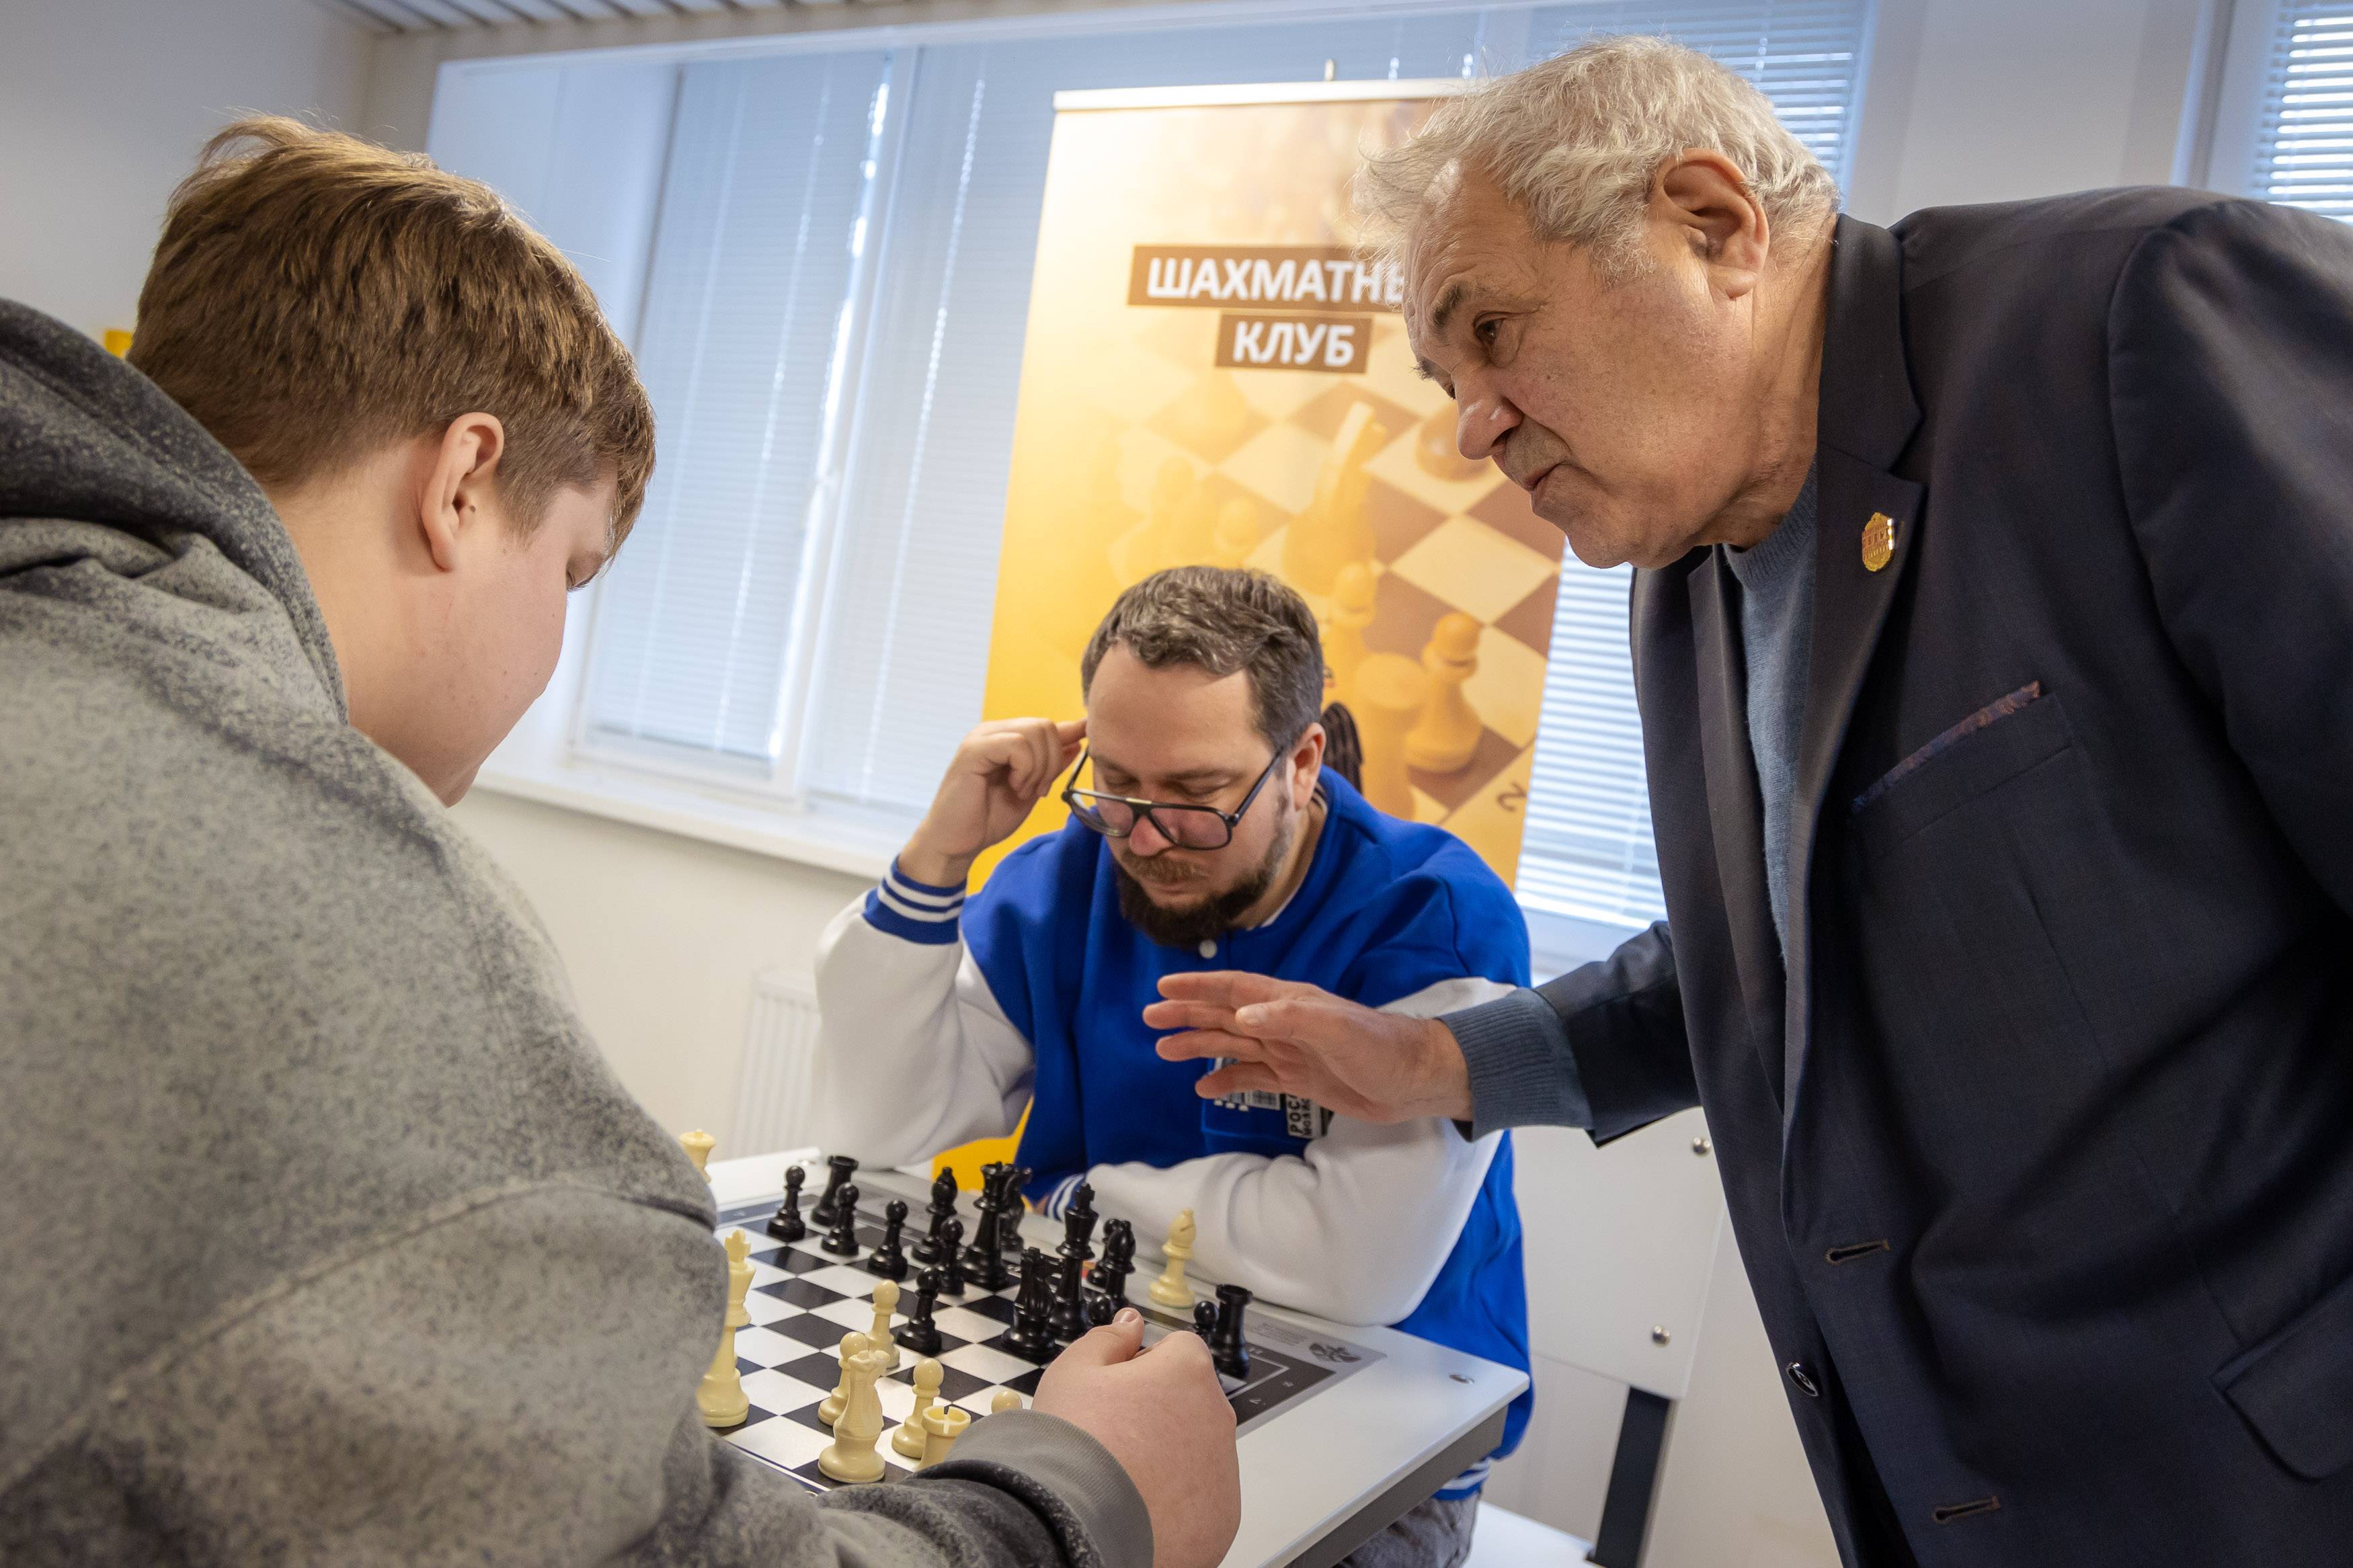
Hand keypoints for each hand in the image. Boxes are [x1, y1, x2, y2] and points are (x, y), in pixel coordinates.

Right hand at [900, 717, 1085, 888]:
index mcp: (1006, 738)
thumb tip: (1076, 741)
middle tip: (1038, 791)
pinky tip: (1014, 787)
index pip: (1046, 725)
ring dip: (1038, 768)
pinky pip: (1017, 744)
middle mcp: (994, 731)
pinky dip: (1025, 769)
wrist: (957, 842)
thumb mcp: (1031, 789)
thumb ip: (1050, 765)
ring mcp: (983, 738)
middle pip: (1045, 726)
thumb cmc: (988, 818)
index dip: (1071, 733)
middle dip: (1052, 762)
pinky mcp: (974, 749)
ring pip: (1035, 731)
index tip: (1083, 743)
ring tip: (1023, 791)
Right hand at [1033, 1308, 1238, 1567]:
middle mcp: (1218, 1416)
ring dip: (1171, 1459)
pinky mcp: (1224, 1517)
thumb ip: (1108, 1338)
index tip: (1118, 1391)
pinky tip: (1141, 1507)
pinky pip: (1203, 1500)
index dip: (1143, 1368)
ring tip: (1124, 1477)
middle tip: (1114, 1437)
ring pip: (1198, 1452)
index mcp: (1188, 1370)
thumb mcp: (1074, 1372)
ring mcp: (1225, 1470)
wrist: (1078, 1526)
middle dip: (1159, 1414)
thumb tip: (1131, 1323)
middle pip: (1191, 1403)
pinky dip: (1179, 1502)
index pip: (1178, 1350)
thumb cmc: (1076, 1446)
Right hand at [1145, 973, 1474, 1123]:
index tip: (1163, 988)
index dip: (1199, 988)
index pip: (1234, 990)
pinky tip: (1203, 1087)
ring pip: (1233, 1045)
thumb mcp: (1337, 1028)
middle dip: (1187, 1015)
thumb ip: (1291, 1018)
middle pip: (1225, 1016)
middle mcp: (1283, 1023)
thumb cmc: (1381, 1047)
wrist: (1415, 1080)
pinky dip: (1227, 1079)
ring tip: (1163, 1050)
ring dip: (1199, 1045)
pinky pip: (1253, 1076)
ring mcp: (1289, 1051)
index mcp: (1289, 1003)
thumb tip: (1242, 1016)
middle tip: (1149, 1019)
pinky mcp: (1299, 1079)